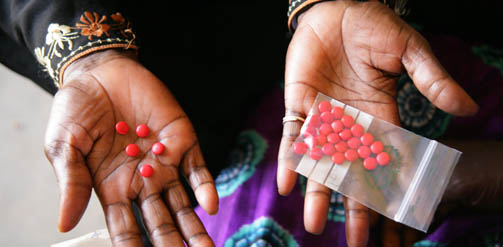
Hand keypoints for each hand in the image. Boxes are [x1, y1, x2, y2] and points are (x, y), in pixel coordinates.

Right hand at [44, 50, 217, 245]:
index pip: (126, 229)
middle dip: (172, 245)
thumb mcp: (64, 145)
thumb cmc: (75, 109)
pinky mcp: (181, 141)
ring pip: (183, 203)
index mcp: (112, 188)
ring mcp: (164, 163)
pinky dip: (204, 187)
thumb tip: (64, 223)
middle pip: (160, 222)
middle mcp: (141, 182)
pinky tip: (209, 206)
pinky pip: (196, 169)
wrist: (100, 72)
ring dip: (195, 228)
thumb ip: (70, 182)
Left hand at [277, 1, 477, 245]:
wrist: (336, 10)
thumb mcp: (408, 51)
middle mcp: (351, 126)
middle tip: (358, 241)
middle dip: (355, 207)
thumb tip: (469, 106)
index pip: (388, 163)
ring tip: (315, 224)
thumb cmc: (374, 27)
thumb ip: (431, 79)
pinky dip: (290, 160)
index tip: (397, 221)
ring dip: (318, 193)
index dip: (391, 192)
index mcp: (380, 118)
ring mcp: (324, 119)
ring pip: (321, 164)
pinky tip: (287, 185)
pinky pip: (292, 139)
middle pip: (354, 175)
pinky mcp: (299, 106)